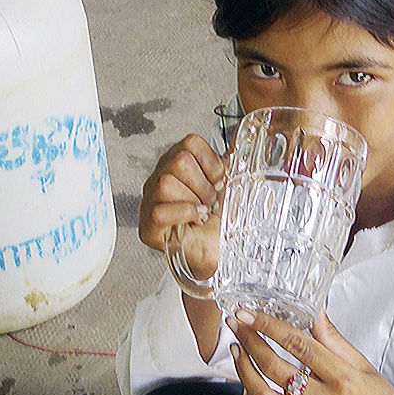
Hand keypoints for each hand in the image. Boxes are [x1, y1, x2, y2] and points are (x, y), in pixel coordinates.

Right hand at [139, 134, 225, 279]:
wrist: (221, 253)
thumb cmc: (222, 221)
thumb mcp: (234, 186)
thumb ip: (236, 163)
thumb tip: (245, 141)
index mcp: (180, 162)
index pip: (190, 143)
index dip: (210, 164)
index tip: (218, 182)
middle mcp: (161, 177)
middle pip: (178, 161)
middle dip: (203, 185)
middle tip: (209, 202)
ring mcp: (151, 201)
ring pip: (166, 183)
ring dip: (193, 201)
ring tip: (201, 213)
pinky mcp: (148, 226)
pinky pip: (160, 211)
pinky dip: (183, 214)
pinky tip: (195, 220)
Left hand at [228, 310, 393, 394]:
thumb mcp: (366, 367)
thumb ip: (335, 340)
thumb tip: (315, 312)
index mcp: (343, 378)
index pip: (298, 344)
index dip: (269, 325)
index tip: (250, 313)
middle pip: (274, 367)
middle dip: (250, 341)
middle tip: (238, 325)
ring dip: (243, 371)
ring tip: (238, 352)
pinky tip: (247, 391)